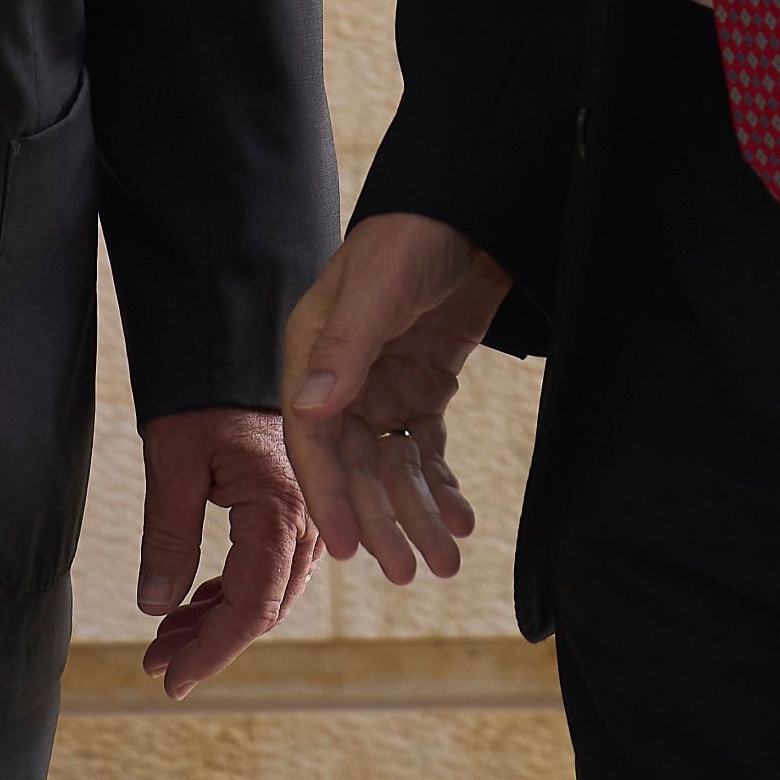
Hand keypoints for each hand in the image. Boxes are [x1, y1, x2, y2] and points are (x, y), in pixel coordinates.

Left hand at [133, 405, 313, 697]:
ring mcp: (304, 510)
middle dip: (209, 642)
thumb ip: (167, 535)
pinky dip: (232, 591)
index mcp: (279, 507)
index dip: (212, 650)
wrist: (228, 342)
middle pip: (264, 606)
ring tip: (165, 640)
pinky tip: (194, 603)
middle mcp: (305, 516)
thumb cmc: (200, 395)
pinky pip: (270, 564)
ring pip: (268, 590)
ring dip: (218, 620)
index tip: (172, 679)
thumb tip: (156, 607)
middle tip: (156, 663)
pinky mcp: (292, 502)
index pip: (252, 605)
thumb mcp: (172, 461)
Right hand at [281, 214, 512, 583]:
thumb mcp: (378, 286)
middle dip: (381, 521)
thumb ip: (345, 347)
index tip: (350, 550)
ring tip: (447, 561)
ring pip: (393, 469)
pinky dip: (442, 488)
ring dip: (417, 515)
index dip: (331, 497)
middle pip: (357, 467)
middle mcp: (341, 379)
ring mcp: (382, 387)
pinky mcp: (422, 388)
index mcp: (312, 355)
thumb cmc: (413, 236)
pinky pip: (425, 452)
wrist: (472, 206)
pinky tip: (463, 519)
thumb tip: (307, 409)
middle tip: (408, 573)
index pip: (314, 441)